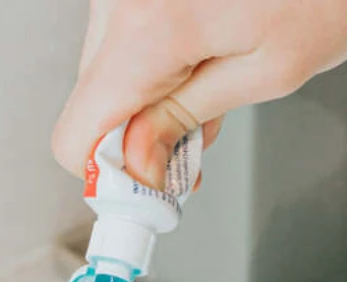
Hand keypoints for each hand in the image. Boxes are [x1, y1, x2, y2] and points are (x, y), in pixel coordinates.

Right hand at [52, 0, 346, 189]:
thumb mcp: (268, 73)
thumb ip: (188, 120)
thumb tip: (137, 166)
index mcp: (149, 27)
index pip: (78, 131)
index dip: (108, 174)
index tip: (146, 188)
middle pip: (90, 103)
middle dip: (135, 136)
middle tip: (192, 144)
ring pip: (105, 72)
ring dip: (148, 99)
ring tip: (210, 90)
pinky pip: (123, 39)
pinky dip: (155, 64)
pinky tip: (200, 61)